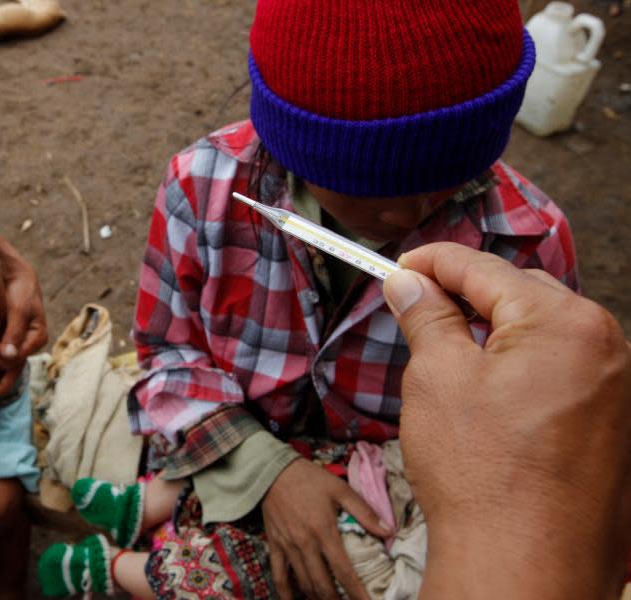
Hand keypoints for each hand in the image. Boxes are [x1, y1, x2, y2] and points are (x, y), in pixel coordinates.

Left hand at [0, 259, 46, 398]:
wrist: (16, 277)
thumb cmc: (20, 290)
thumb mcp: (19, 309)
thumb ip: (14, 332)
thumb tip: (10, 356)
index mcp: (38, 338)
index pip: (17, 356)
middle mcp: (30, 345)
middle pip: (10, 363)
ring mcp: (19, 344)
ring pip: (4, 363)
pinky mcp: (9, 341)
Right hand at [262, 459, 390, 599]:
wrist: (272, 471)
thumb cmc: (310, 479)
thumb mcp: (340, 489)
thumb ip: (364, 512)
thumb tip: (389, 531)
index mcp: (324, 531)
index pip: (344, 571)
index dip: (356, 592)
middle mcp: (306, 544)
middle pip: (322, 584)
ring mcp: (288, 547)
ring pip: (303, 583)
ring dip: (317, 598)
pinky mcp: (274, 545)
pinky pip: (279, 575)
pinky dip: (286, 593)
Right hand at [384, 242, 630, 597]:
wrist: (526, 563)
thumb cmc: (483, 476)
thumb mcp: (437, 378)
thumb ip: (427, 317)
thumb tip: (411, 284)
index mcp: (563, 322)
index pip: (485, 269)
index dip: (432, 262)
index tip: (400, 266)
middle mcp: (604, 345)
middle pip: (520, 295)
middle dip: (465, 296)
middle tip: (416, 308)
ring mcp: (615, 386)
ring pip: (541, 333)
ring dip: (493, 333)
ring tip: (446, 356)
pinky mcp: (610, 422)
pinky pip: (559, 370)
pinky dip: (518, 366)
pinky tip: (484, 394)